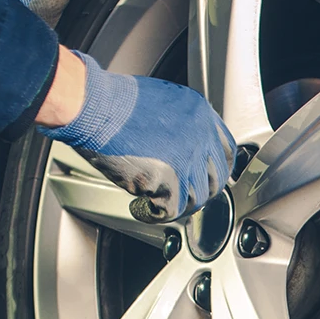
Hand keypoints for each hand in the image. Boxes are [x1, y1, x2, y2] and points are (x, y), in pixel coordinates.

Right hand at [39, 50, 234, 220]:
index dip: (214, 171)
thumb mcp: (162, 104)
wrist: (94, 107)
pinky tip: (142, 208)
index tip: (203, 180)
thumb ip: (181, 128)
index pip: (225, 152)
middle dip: (196, 193)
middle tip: (177, 197)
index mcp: (201, 114)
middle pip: (214, 179)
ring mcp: (187, 157)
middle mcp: (200, 135)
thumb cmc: (114, 103)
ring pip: (196, 198)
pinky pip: (172, 209)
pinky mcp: (170, 177)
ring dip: (175, 204)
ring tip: (154, 202)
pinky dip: (155, 214)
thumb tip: (183, 154)